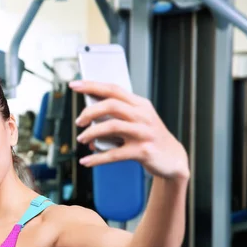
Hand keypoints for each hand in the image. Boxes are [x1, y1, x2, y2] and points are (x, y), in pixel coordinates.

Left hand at [69, 80, 189, 180]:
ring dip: (91, 133)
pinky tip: (86, 161)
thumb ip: (115, 118)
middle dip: (89, 111)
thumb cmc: (147, 138)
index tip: (74, 85)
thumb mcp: (136, 122)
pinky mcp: (143, 151)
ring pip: (112, 126)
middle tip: (78, 122)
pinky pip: (115, 154)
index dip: (92, 85)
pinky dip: (97, 158)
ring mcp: (144, 133)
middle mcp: (143, 115)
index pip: (113, 89)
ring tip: (81, 139)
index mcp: (140, 104)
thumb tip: (87, 123)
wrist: (172, 159)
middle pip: (111, 105)